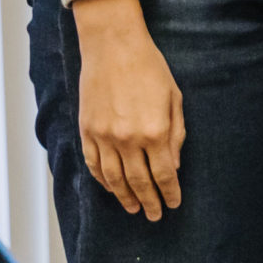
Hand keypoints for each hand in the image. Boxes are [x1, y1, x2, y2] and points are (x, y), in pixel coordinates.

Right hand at [69, 0, 185, 219]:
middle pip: (138, 182)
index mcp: (154, 131)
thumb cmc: (150, 68)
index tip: (174, 204)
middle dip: (149, 201)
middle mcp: (127, 139)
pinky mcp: (86, 131)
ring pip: (113, 179)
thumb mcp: (174, 98)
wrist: (113, 46)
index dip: (169, 192)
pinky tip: (111, 188)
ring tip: (134, 208)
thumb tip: (173, 165)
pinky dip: (102, 180)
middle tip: (155, 216)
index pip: (163, 174)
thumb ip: (176, 133)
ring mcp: (103, 137)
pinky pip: (93, 164)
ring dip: (124, 197)